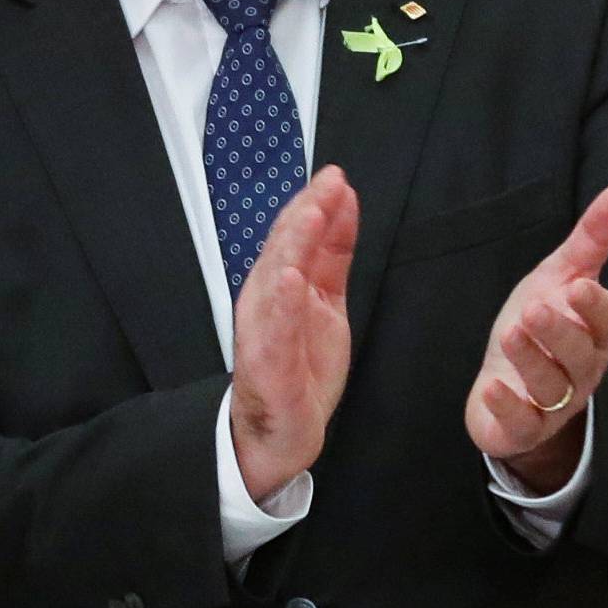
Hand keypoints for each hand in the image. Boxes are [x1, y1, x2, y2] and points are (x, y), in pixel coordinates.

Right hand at [230, 165, 357, 500]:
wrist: (283, 430)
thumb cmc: (300, 366)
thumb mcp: (326, 299)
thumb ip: (332, 253)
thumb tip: (343, 203)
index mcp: (283, 284)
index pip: (296, 235)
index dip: (314, 203)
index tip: (335, 176)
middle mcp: (268, 302)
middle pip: (283, 249)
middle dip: (305, 214)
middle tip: (327, 185)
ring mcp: (265, 331)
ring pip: (275, 279)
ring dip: (292, 246)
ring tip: (311, 216)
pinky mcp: (268, 364)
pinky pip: (273, 330)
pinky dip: (280, 303)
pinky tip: (289, 279)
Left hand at [467, 181, 607, 492]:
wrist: (508, 387)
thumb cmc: (540, 326)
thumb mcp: (561, 276)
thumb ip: (594, 237)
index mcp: (593, 332)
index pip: (606, 320)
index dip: (595, 305)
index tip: (578, 287)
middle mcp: (580, 369)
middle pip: (578, 353)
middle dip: (559, 332)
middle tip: (534, 309)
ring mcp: (554, 402)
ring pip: (550, 385)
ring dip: (531, 360)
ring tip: (510, 334)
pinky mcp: (523, 427)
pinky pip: (522, 422)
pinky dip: (508, 406)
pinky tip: (492, 387)